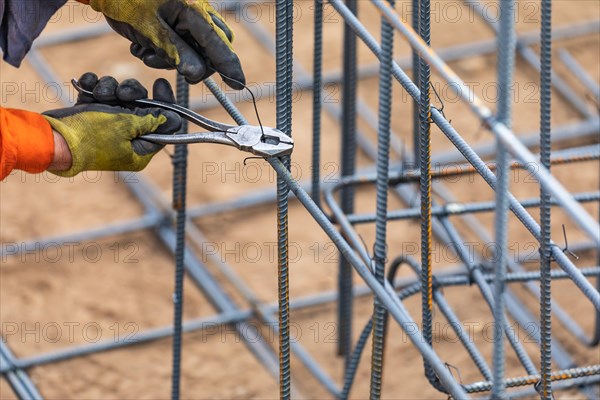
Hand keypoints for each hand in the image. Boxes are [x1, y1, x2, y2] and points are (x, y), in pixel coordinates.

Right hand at [43, 73, 181, 176]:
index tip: (160, 83)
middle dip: (132, 93)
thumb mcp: (125, 125)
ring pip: (120, 97)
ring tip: (99, 94)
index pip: (164, 126)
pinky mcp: (91, 116)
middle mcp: (127, 140)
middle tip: (122, 93)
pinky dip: (94, 87)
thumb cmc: (90, 135)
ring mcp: (108, 128)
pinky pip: (100, 95)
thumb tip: (174, 120)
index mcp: (140, 150)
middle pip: (141, 107)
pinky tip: (87, 86)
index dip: (165, 103)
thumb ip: (150, 119)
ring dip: (110, 88)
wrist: (51, 137)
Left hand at [88, 0, 245, 88]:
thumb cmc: (126, 0)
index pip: (220, 45)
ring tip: (147, 54)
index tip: (238, 84)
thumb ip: (176, 52)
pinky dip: (167, 50)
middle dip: (196, 64)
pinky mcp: (177, 17)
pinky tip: (145, 46)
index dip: (229, 66)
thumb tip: (198, 73)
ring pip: (197, 47)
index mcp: (194, 12)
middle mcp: (197, 12)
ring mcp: (188, 14)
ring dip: (176, 59)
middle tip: (173, 69)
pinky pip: (183, 41)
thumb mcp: (149, 30)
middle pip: (214, 47)